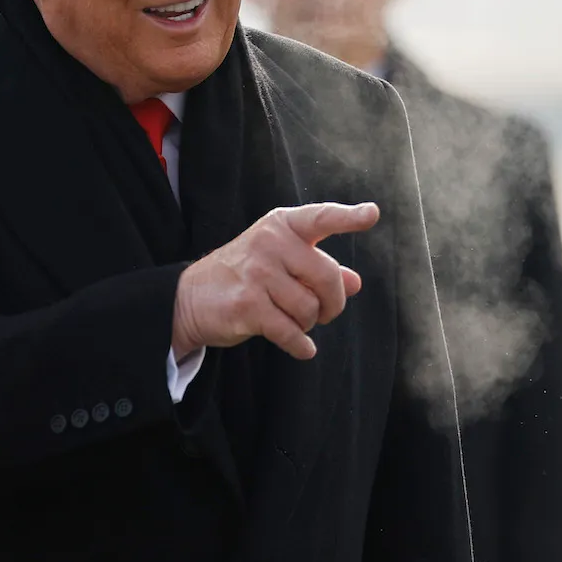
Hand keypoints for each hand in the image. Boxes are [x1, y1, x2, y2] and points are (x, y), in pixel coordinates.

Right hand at [172, 202, 379, 360]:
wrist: (189, 298)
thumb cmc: (243, 276)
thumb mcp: (279, 262)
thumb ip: (318, 269)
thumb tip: (355, 282)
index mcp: (281, 225)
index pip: (321, 217)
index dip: (348, 217)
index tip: (372, 213)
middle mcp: (269, 243)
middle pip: (327, 277)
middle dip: (333, 303)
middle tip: (325, 313)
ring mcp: (257, 273)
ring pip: (310, 309)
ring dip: (309, 324)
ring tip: (294, 322)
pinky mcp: (248, 305)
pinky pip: (291, 332)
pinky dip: (301, 345)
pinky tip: (302, 348)